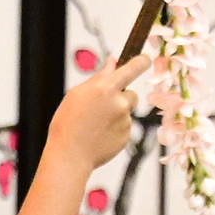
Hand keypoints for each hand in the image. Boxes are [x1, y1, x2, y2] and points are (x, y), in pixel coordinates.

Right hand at [47, 56, 149, 170]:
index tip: (145, 60)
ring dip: (117, 114)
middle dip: (121, 97)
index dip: (142, 62)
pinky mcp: (127, 136)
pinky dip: (115, 129)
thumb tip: (113, 63)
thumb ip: (99, 77)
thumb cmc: (68, 122)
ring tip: (96, 124)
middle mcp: (120, 103)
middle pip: (131, 93)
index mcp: (106, 88)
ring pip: (127, 112)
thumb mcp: (77, 94)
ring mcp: (126, 121)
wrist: (70, 155)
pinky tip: (100, 135)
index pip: (133, 68)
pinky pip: (125, 127)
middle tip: (101, 108)